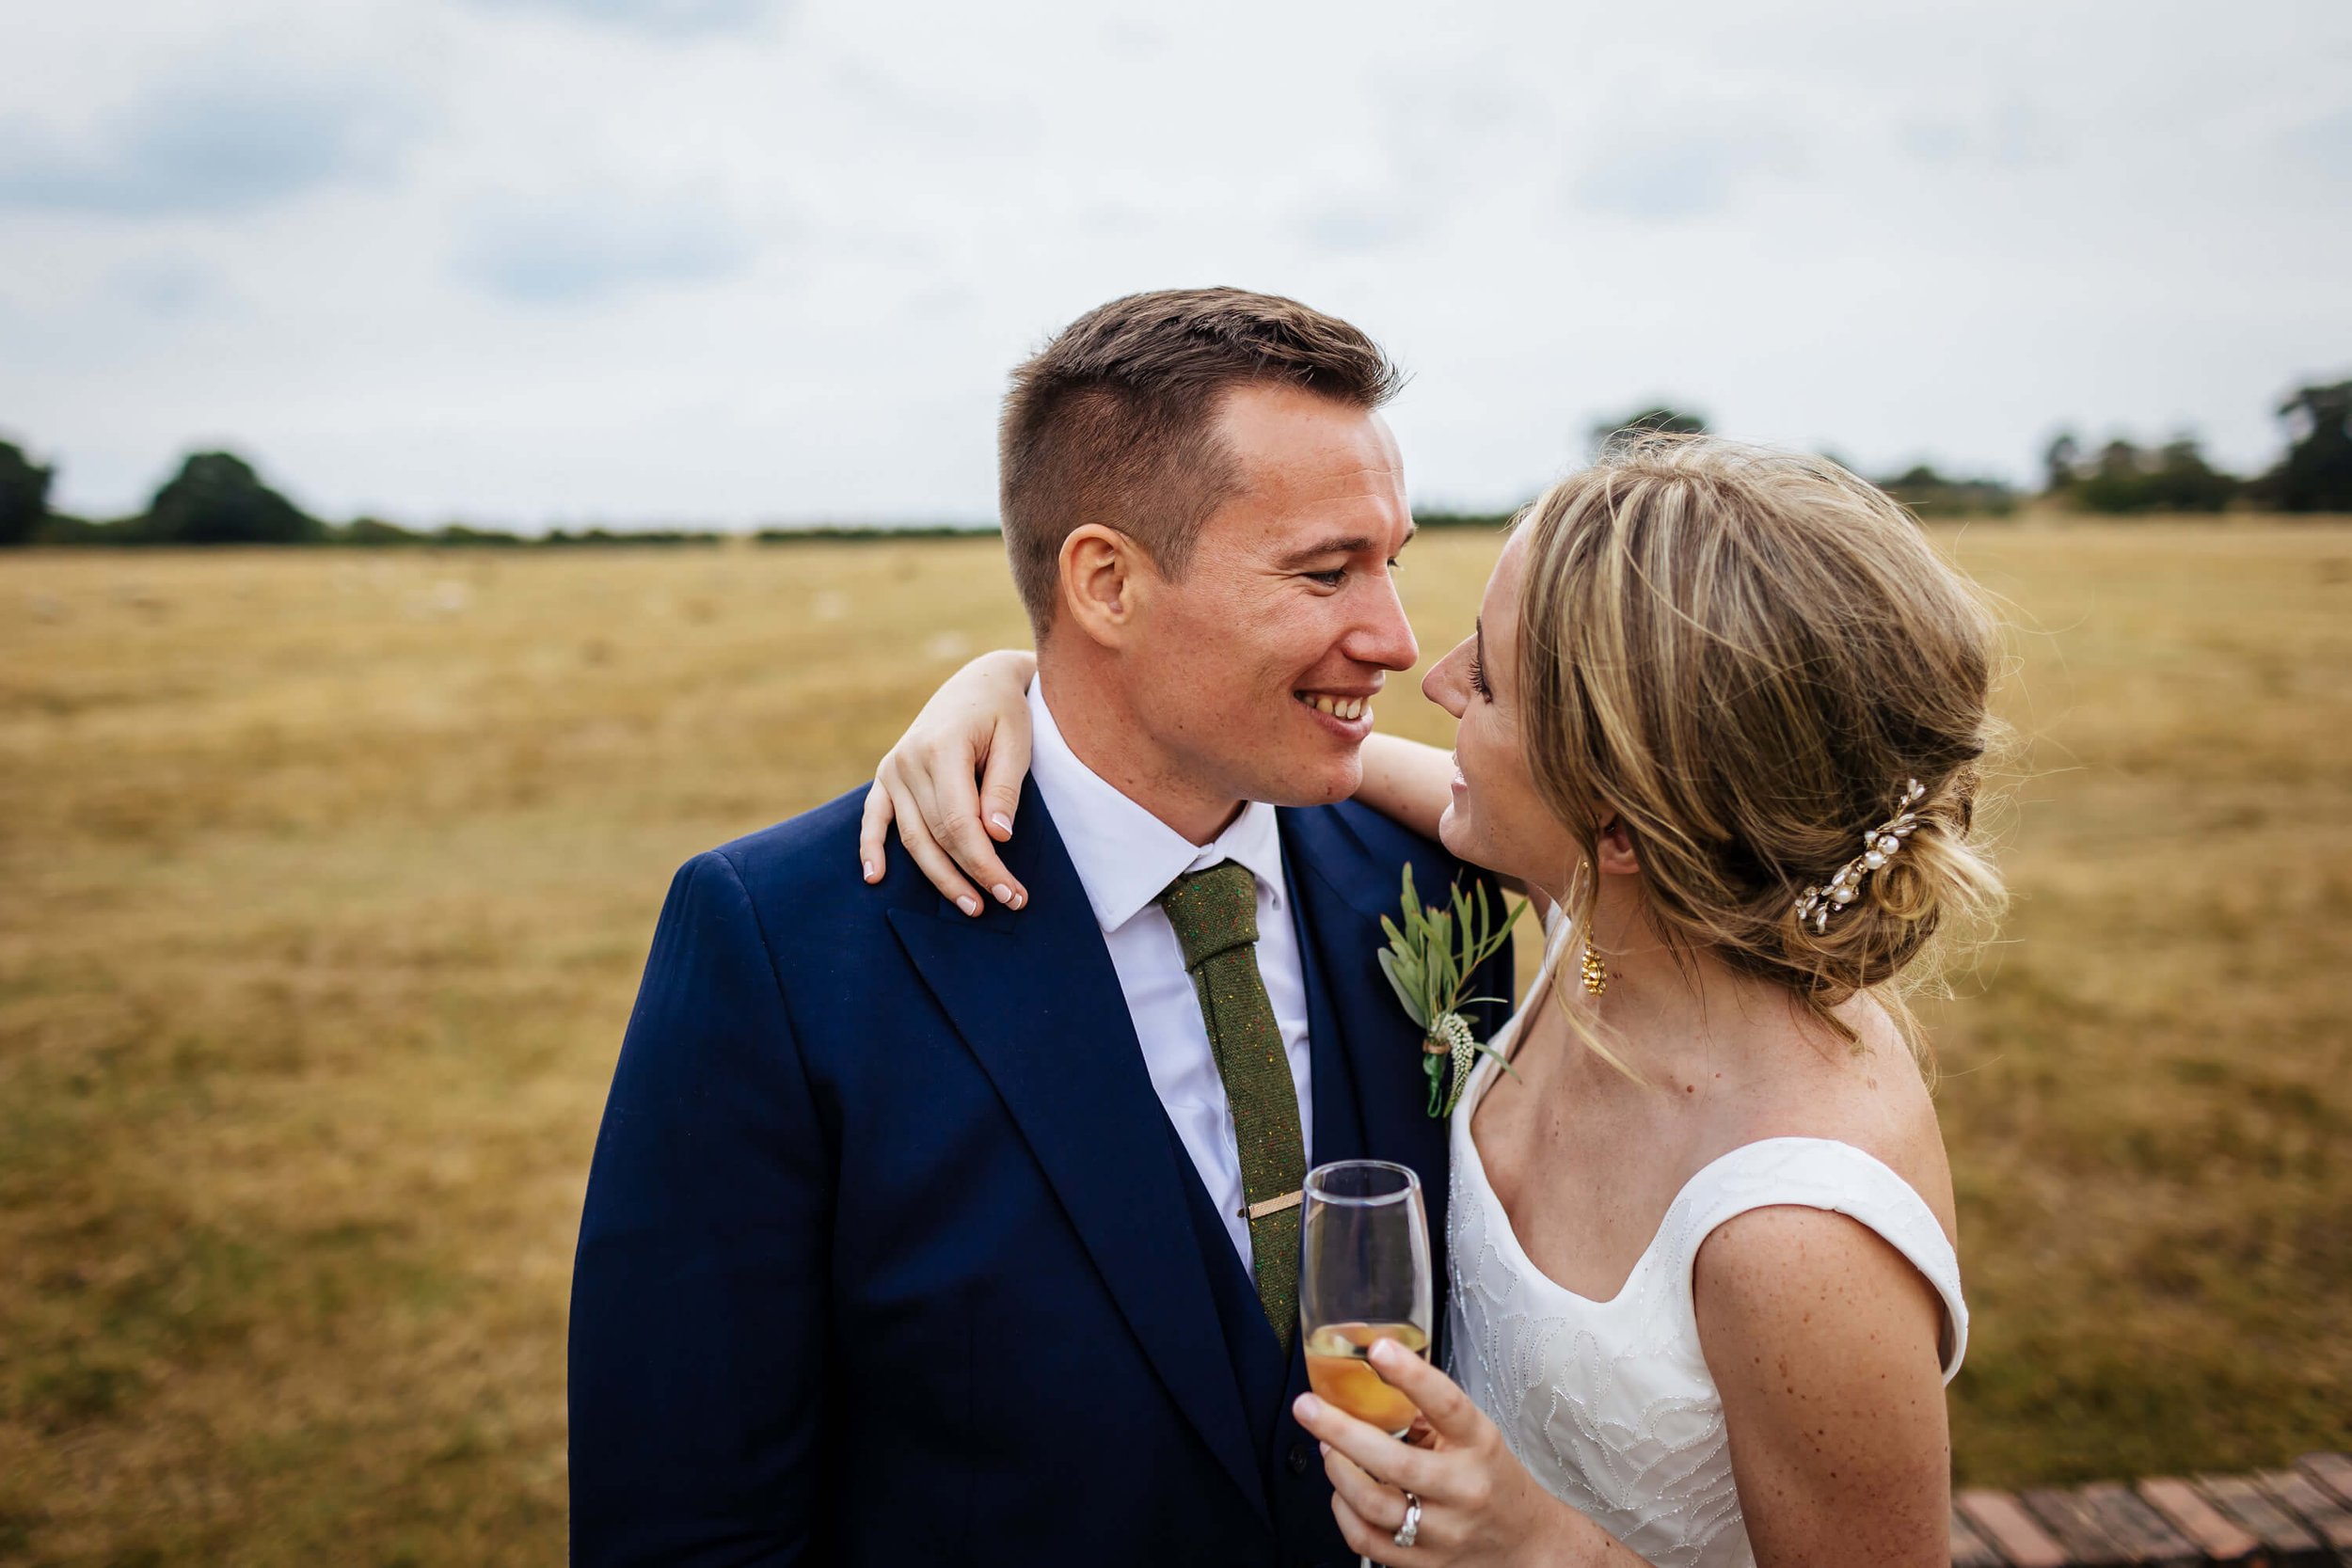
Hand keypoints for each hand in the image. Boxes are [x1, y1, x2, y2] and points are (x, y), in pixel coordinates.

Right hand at [857, 649, 1036, 914]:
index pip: (960, 823)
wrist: (980, 682)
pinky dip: (870, 848)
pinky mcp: (887, 775)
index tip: (1011, 892)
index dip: (984, 862)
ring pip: (912, 837)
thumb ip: (1004, 788)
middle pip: (937, 835)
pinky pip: (874, 818)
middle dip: (971, 875)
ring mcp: (893, 768)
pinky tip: (875, 878)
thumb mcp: (1017, 742)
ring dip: (938, 876)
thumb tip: (997, 837)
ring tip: (970, 905)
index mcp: (942, 748)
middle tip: (1006, 903)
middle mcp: (909, 760)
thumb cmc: (1005, 712)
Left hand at [1294, 1339, 1598, 1567]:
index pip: (1447, 1405)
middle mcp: (1463, 1489)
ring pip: (1373, 1504)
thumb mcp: (1474, 1435)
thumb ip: (1428, 1411)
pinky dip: (1344, 1512)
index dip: (1411, 1375)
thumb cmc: (1490, 1477)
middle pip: (1395, 1462)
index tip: (1378, 1349)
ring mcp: (1444, 1532)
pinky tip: (1341, 1492)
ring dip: (1338, 1471)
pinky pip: (1367, 1541)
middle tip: (1308, 1408)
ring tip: (1327, 1449)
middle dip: (1341, 1432)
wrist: (1524, 1542)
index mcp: (1478, 1445)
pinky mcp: (1424, 1562)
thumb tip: (1368, 1376)